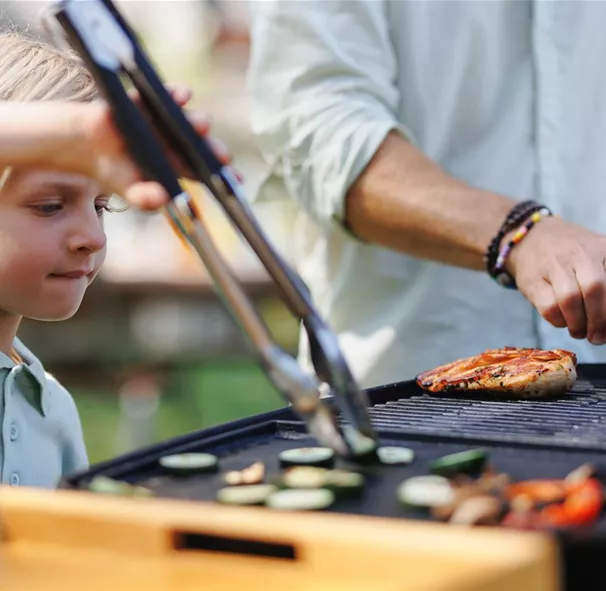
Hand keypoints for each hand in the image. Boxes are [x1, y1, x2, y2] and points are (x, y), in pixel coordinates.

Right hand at [79, 84, 233, 209]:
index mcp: (179, 166)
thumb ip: (145, 198)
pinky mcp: (150, 101)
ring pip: (189, 121)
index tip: (237, 182)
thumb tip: (162, 200)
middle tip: (223, 157)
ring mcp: (166, 121)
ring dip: (198, 122)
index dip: (222, 177)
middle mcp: (178, 142)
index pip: (206, 173)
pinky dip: (177, 93)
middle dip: (214, 151)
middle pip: (202, 146)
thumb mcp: (129, 190)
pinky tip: (183, 95)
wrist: (85, 146)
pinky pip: (168, 95)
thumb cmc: (114, 172)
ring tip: (202, 126)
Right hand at [507, 216, 605, 344]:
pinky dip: (558, 321)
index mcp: (602, 248)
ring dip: (578, 324)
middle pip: (594, 289)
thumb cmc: (572, 254)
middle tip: (597, 337)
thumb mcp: (599, 256)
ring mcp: (553, 265)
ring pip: (569, 300)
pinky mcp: (532, 280)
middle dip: (599, 320)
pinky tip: (562, 320)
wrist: (531, 238)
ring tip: (579, 331)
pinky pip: (548, 307)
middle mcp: (579, 253)